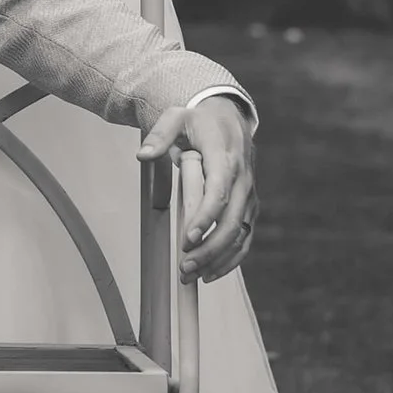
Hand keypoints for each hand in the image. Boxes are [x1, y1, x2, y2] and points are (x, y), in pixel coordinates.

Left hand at [136, 97, 257, 281]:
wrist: (228, 117)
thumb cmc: (200, 120)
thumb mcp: (176, 117)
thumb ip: (160, 135)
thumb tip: (143, 154)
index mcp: (225, 157)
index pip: (219, 192)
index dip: (205, 217)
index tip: (188, 237)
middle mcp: (242, 179)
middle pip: (231, 221)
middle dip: (209, 248)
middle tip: (185, 267)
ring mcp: (249, 195)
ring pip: (240, 234)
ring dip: (218, 258)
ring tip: (193, 276)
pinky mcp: (249, 206)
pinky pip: (245, 237)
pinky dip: (232, 258)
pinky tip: (212, 272)